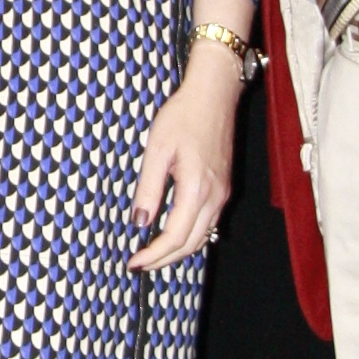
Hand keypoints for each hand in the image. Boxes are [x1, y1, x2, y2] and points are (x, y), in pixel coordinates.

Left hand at [130, 49, 243, 272]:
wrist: (214, 94)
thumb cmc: (183, 115)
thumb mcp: (157, 149)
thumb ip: (149, 189)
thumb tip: (140, 222)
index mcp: (197, 188)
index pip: (175, 237)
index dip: (153, 255)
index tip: (134, 262)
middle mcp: (215, 196)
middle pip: (191, 244)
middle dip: (165, 259)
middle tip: (140, 264)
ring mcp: (223, 193)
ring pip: (203, 236)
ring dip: (178, 250)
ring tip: (153, 254)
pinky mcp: (224, 187)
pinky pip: (209, 223)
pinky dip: (191, 236)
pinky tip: (175, 233)